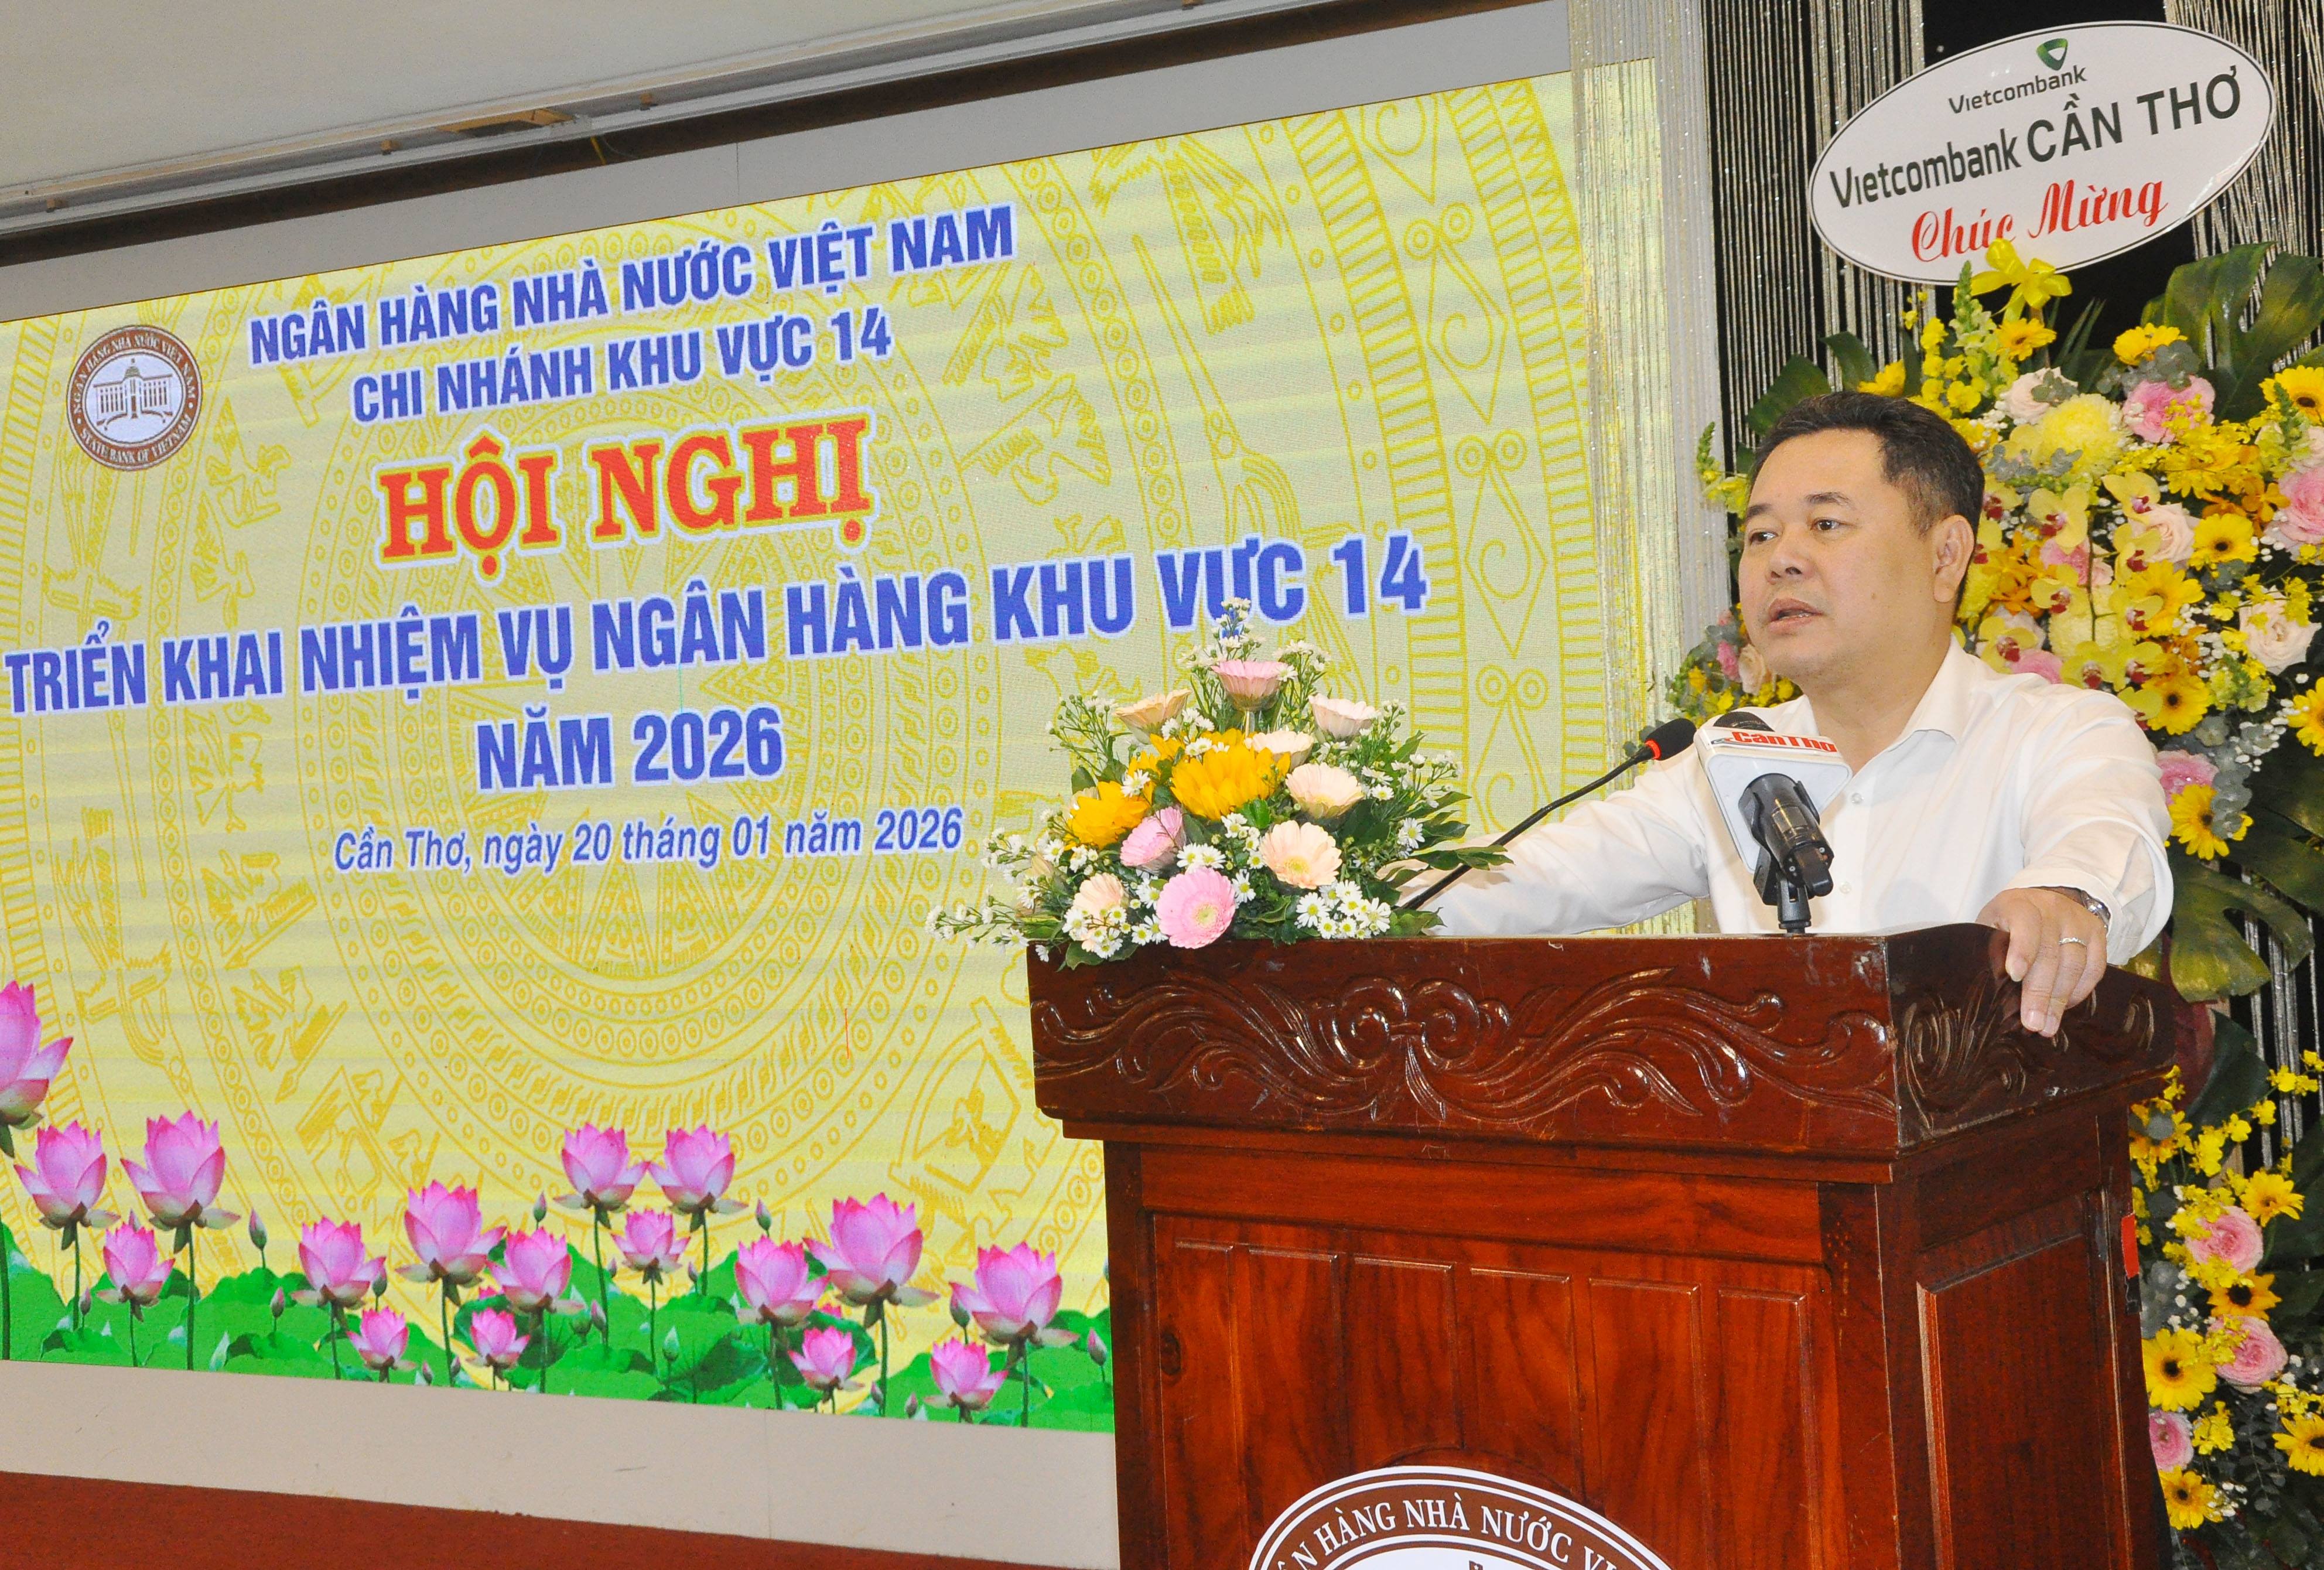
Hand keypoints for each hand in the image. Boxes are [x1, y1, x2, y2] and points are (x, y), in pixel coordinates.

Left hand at [1975, 887, 2107, 1036]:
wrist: (2042, 903)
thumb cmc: (2007, 924)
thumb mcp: (1990, 928)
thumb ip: (1991, 952)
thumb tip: (1993, 995)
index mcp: (2018, 903)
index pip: (2024, 923)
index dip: (2021, 950)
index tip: (2015, 976)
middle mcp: (2051, 908)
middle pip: (2050, 953)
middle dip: (2040, 992)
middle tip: (2033, 1023)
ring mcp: (2077, 920)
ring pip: (2074, 964)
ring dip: (2059, 1000)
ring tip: (2047, 1026)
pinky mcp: (2097, 933)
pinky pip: (2094, 968)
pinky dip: (2080, 991)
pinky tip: (2065, 1007)